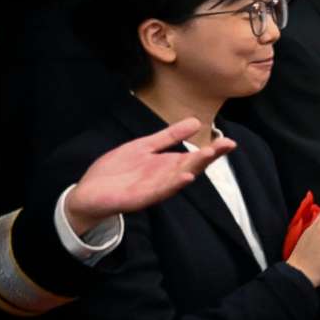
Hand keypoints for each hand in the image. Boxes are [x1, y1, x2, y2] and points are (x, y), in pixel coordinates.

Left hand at [63, 118, 235, 231]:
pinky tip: (186, 177)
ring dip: (195, 167)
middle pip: (192, 165)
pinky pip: (161, 191)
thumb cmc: (116, 171)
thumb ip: (168, 136)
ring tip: (209, 154)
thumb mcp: (143, 147)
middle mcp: (166, 177)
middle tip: (227, 144)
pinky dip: (174, 184)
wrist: (90, 192)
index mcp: (169, 165)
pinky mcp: (141, 198)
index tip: (229, 140)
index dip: (212, 149)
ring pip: (180, 177)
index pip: (195, 156)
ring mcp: (155, 188)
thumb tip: (195, 121)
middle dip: (209, 155)